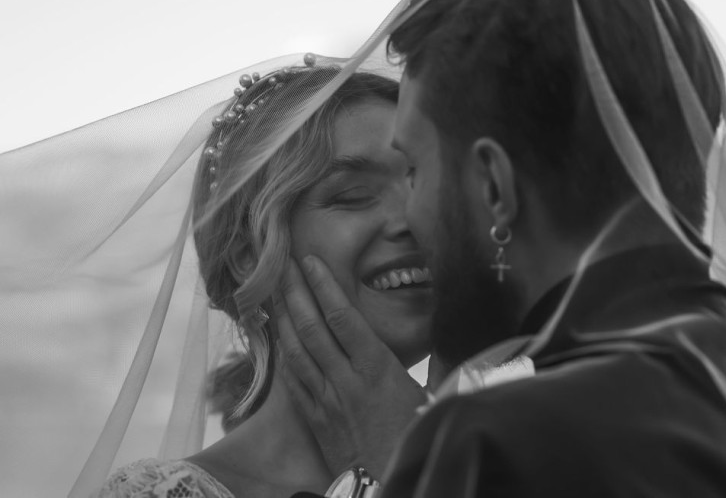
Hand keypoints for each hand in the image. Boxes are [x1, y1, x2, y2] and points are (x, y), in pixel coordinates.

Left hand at [275, 255, 426, 477]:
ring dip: (283, 317)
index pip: (344, 318)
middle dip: (295, 292)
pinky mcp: (315, 417)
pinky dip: (283, 353)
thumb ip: (431, 361)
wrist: (390, 484)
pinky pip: (293, 380)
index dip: (324, 286)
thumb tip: (442, 331)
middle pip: (313, 327)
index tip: (311, 261)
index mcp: (377, 369)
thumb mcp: (429, 394)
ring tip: (272, 290)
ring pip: (297, 350)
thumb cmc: (417, 438)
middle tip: (280, 263)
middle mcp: (346, 379)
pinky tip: (277, 335)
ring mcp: (326, 398)